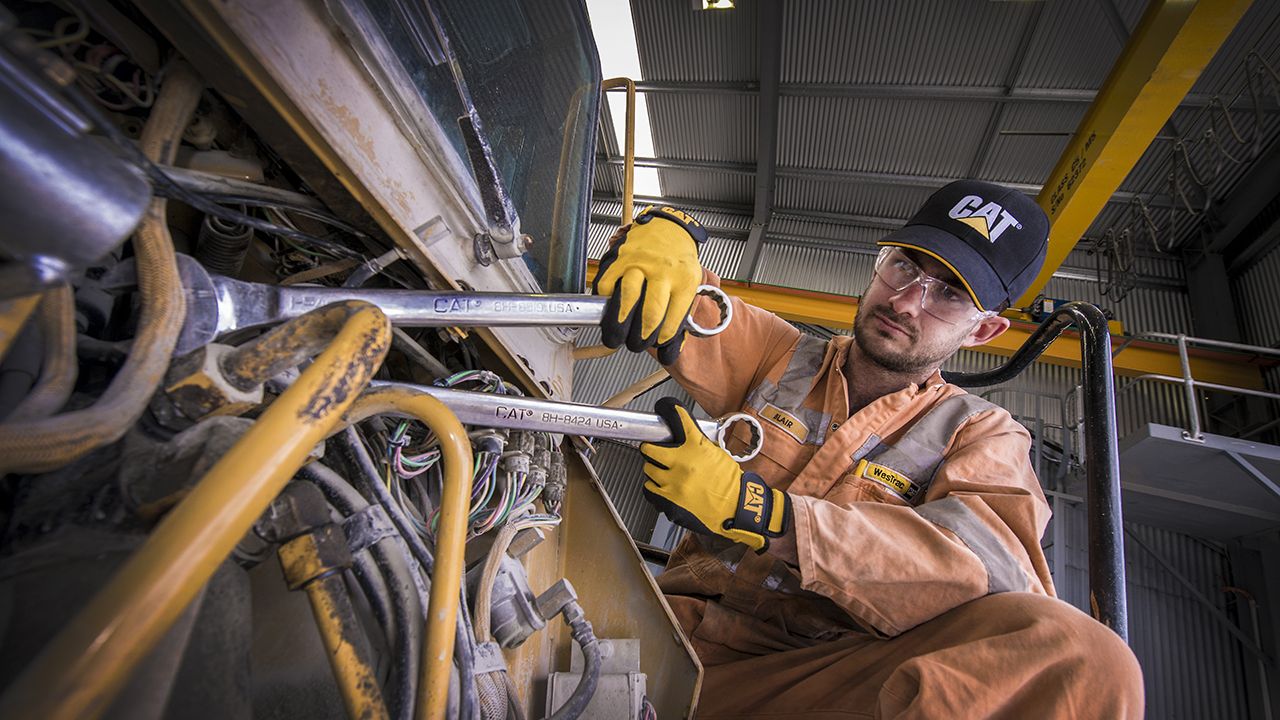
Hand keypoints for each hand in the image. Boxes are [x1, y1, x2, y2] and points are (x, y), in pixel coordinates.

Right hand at [593, 206, 704, 364]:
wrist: (670, 228)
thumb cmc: (679, 261)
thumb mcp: (690, 284)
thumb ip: (681, 312)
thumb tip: (670, 347)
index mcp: (685, 281)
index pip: (674, 317)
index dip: (663, 337)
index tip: (657, 343)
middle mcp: (663, 271)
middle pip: (651, 312)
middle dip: (641, 336)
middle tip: (636, 344)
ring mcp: (641, 263)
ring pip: (628, 297)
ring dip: (619, 322)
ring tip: (616, 336)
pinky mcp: (622, 258)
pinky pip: (608, 282)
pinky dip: (604, 298)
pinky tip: (607, 308)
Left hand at [640, 398, 789, 550]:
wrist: (736, 507)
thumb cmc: (729, 482)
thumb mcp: (717, 453)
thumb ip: (697, 444)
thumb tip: (684, 438)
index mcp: (695, 447)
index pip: (677, 419)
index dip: (668, 409)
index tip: (665, 407)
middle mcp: (681, 463)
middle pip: (649, 450)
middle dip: (650, 449)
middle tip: (652, 450)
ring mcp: (673, 483)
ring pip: (648, 470)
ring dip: (654, 470)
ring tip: (663, 473)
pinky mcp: (669, 501)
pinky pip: (649, 489)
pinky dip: (653, 487)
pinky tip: (661, 486)